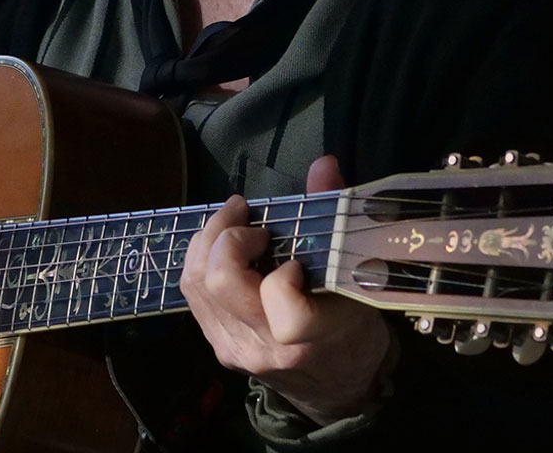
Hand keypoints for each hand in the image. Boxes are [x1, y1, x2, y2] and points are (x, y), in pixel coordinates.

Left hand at [181, 155, 394, 425]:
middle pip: (221, 283)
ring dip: (207, 242)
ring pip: (196, 284)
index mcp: (310, 337)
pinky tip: (222, 246)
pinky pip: (193, 294)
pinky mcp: (218, 346)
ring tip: (233, 223)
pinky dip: (203, 261)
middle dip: (227, 237)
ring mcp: (235, 349)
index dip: (282, 274)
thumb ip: (334, 218)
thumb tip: (324, 163)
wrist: (337, 388)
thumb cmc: (353, 330)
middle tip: (249, 219)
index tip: (295, 261)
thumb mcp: (359, 280)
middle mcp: (264, 347)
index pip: (281, 303)